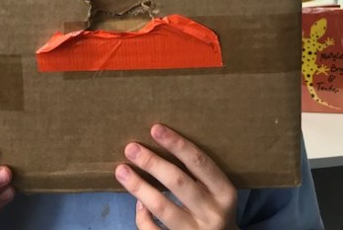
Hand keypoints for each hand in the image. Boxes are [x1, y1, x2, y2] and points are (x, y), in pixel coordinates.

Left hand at [115, 124, 237, 229]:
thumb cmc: (214, 208)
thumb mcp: (216, 191)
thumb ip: (198, 172)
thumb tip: (159, 140)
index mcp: (224, 192)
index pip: (198, 162)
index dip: (176, 144)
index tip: (154, 128)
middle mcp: (213, 213)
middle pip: (177, 182)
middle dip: (152, 162)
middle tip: (131, 148)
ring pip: (162, 206)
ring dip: (139, 186)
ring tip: (121, 170)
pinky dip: (142, 216)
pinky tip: (137, 203)